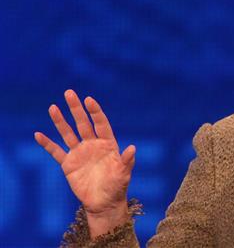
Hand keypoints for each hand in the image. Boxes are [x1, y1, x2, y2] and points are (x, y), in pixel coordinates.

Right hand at [34, 90, 135, 214]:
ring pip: (68, 134)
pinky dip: (47, 144)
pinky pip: (56, 152)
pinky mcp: (69, 164)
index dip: (95, 112)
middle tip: (69, 92)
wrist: (104, 202)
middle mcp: (93, 145)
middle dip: (76, 108)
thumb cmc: (117, 187)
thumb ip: (127, 161)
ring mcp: (80, 153)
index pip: (101, 123)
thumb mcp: (124, 174)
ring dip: (60, 121)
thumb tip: (132, 148)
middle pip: (83, 123)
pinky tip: (38, 135)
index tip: (89, 100)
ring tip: (52, 107)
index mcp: (107, 144)